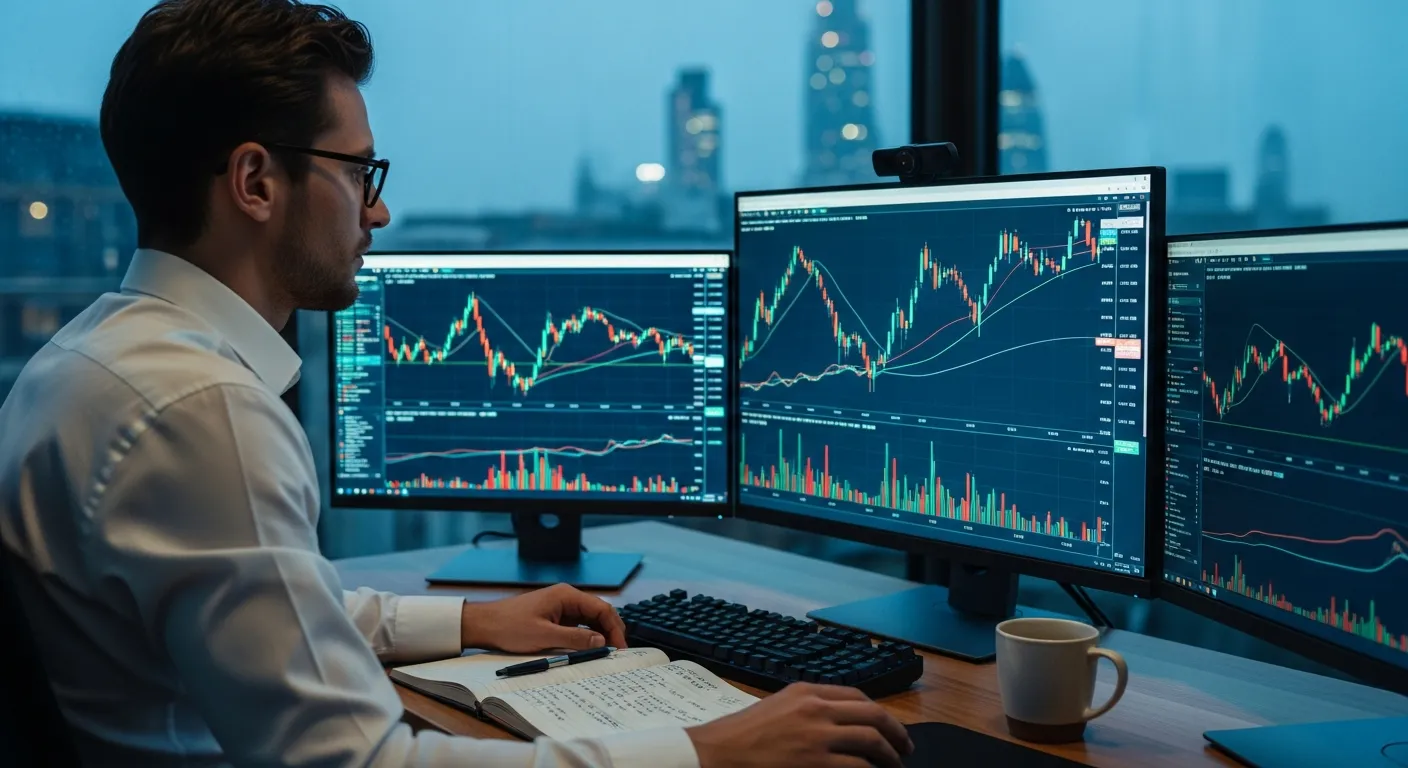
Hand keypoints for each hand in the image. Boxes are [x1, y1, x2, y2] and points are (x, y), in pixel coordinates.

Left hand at [459, 583, 627, 652]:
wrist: (484, 625)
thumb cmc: (510, 627)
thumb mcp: (544, 636)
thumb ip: (575, 638)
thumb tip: (602, 641)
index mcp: (566, 595)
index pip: (602, 608)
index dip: (615, 628)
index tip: (621, 648)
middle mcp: (566, 598)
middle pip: (598, 612)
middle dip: (611, 631)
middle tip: (618, 652)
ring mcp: (561, 607)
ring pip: (590, 619)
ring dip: (600, 634)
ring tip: (607, 653)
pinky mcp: (554, 617)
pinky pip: (578, 625)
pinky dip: (587, 636)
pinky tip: (590, 649)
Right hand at [686, 683, 912, 767]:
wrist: (716, 753)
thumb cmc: (740, 735)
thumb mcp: (777, 707)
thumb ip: (806, 709)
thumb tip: (836, 722)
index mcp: (806, 691)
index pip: (857, 696)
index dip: (880, 713)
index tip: (888, 727)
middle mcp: (816, 708)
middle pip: (873, 714)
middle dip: (896, 732)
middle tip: (905, 748)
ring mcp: (817, 735)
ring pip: (872, 739)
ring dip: (891, 756)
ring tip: (896, 766)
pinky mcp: (815, 763)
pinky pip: (858, 767)